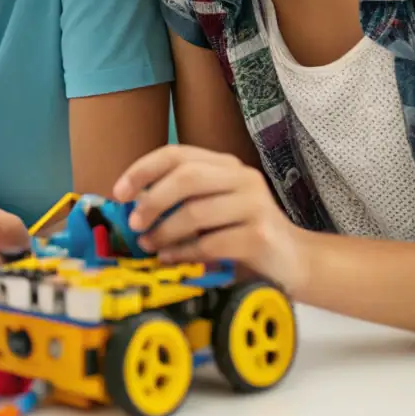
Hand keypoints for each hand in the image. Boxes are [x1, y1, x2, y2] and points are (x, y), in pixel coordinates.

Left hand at [115, 145, 311, 292]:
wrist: (295, 261)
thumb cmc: (242, 233)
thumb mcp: (211, 208)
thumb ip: (180, 199)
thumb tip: (130, 203)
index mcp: (225, 165)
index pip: (177, 154)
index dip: (143, 170)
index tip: (119, 192)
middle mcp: (242, 178)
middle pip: (186, 177)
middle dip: (152, 201)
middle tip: (134, 224)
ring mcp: (255, 205)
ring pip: (196, 212)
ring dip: (165, 232)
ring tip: (150, 245)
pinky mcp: (260, 235)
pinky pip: (211, 243)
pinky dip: (184, 252)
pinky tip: (172, 259)